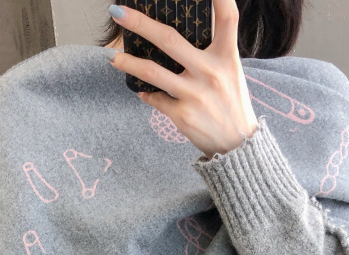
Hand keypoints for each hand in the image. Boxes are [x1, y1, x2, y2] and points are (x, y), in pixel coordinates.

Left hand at [107, 0, 258, 159]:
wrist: (237, 146)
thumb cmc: (232, 104)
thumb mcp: (232, 71)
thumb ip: (213, 51)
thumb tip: (182, 34)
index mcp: (227, 56)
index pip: (227, 16)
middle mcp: (210, 72)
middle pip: (169, 39)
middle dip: (140, 23)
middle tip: (118, 12)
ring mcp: (194, 94)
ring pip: (152, 72)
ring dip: (127, 62)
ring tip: (111, 56)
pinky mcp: (182, 115)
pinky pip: (155, 99)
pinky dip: (146, 93)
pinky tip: (141, 90)